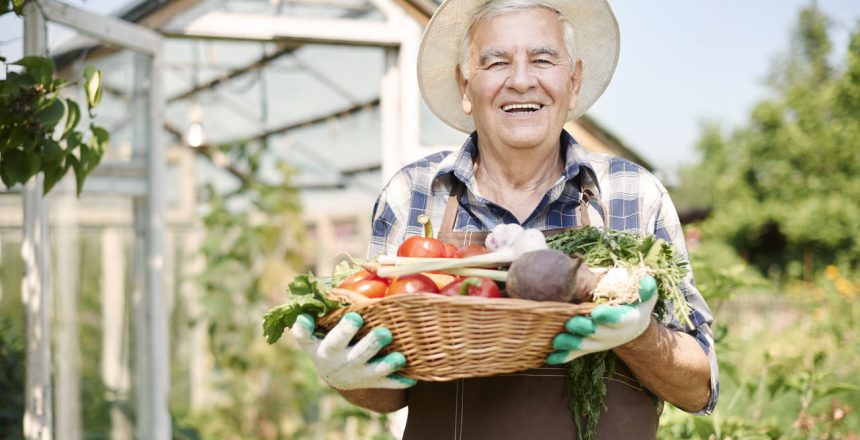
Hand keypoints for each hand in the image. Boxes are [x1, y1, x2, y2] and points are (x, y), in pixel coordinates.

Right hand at [291, 312, 416, 389]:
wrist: (336, 374)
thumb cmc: (330, 339)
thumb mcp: (319, 328)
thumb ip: (321, 307)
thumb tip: (322, 279)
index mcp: (318, 345)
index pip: (305, 337)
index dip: (303, 328)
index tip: (305, 318)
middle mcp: (334, 360)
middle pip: (347, 352)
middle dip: (362, 341)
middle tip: (381, 331)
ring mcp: (353, 373)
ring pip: (369, 369)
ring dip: (385, 364)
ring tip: (400, 357)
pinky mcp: (369, 382)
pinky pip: (385, 383)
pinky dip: (397, 382)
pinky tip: (411, 380)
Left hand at [547, 275, 657, 364]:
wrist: (632, 327)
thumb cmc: (636, 305)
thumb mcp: (645, 297)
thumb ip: (646, 289)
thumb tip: (645, 281)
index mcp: (628, 320)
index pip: (619, 319)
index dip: (609, 317)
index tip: (597, 313)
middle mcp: (613, 335)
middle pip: (598, 334)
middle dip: (584, 329)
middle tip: (570, 323)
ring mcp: (600, 342)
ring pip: (585, 346)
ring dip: (570, 344)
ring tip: (556, 341)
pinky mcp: (589, 347)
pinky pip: (576, 354)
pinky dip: (563, 357)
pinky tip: (549, 359)